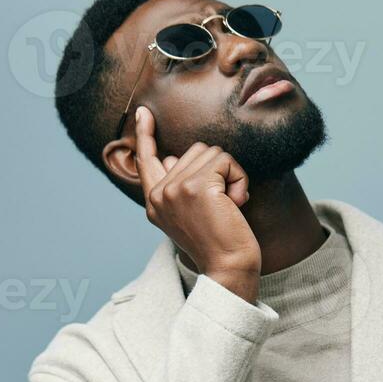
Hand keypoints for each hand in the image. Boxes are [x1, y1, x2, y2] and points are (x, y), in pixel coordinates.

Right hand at [134, 106, 261, 299]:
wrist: (227, 268)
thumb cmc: (217, 245)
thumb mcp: (188, 215)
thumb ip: (177, 186)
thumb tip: (168, 155)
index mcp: (154, 203)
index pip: (147, 161)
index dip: (145, 135)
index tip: (144, 113)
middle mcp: (159, 195)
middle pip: (193, 151)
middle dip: (217, 172)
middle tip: (223, 206)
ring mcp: (175, 189)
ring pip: (211, 153)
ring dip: (230, 175)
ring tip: (229, 206)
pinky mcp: (196, 186)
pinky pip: (225, 161)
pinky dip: (239, 178)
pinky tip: (236, 203)